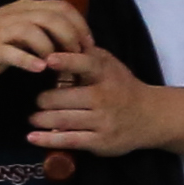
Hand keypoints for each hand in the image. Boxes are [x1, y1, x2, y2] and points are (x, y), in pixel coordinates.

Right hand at [0, 0, 92, 88]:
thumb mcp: (15, 26)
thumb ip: (40, 28)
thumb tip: (68, 40)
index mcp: (26, 8)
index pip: (62, 8)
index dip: (80, 25)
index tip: (88, 45)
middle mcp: (17, 15)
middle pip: (53, 18)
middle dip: (71, 38)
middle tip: (79, 57)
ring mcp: (3, 31)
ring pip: (36, 32)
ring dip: (52, 49)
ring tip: (59, 65)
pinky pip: (14, 52)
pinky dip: (29, 60)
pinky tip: (39, 70)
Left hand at [25, 42, 168, 159]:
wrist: (152, 116)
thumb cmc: (121, 87)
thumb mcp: (110, 66)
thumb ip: (87, 56)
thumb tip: (57, 43)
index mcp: (107, 74)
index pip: (87, 65)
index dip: (67, 62)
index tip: (48, 59)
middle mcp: (105, 97)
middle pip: (64, 98)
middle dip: (43, 100)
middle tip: (36, 101)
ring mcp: (103, 120)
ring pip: (63, 119)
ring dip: (40, 119)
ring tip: (32, 117)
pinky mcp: (101, 141)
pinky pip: (69, 140)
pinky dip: (47, 139)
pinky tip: (32, 137)